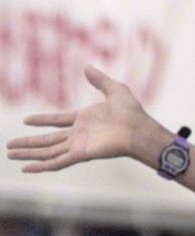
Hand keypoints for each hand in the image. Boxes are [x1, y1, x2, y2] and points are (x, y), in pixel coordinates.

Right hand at [6, 65, 150, 171]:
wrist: (140, 129)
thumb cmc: (132, 113)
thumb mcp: (115, 90)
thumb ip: (99, 80)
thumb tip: (87, 67)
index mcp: (84, 120)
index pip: (57, 121)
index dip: (42, 120)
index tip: (26, 121)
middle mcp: (79, 134)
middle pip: (47, 140)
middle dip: (29, 143)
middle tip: (9, 146)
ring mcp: (78, 145)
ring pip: (47, 151)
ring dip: (29, 153)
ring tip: (10, 154)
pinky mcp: (81, 154)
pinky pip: (57, 161)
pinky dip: (42, 165)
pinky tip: (27, 168)